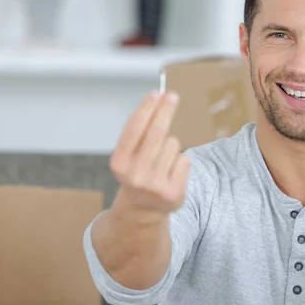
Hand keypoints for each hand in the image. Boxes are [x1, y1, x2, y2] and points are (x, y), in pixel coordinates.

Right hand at [109, 90, 189, 220]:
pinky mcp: (173, 192)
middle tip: (172, 97)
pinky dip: (180, 161)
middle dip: (165, 111)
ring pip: (173, 144)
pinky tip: (171, 172)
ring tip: (162, 160)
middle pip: (157, 133)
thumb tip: (158, 100)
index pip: (134, 129)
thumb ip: (139, 134)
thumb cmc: (137, 174)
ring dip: (171, 145)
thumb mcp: (128, 157)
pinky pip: (184, 159)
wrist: (141, 211)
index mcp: (120, 163)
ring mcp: (155, 185)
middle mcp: (135, 174)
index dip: (146, 109)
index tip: (156, 93)